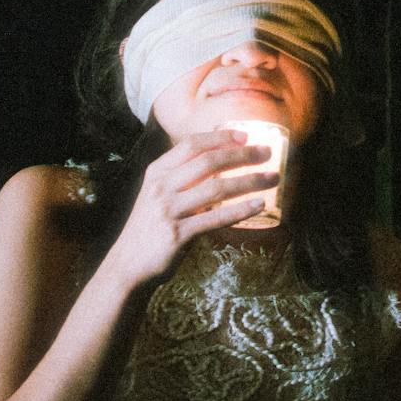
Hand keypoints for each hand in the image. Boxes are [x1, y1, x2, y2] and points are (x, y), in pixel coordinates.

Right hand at [99, 129, 278, 289]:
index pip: (192, 144)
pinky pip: (215, 219)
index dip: (221, 137)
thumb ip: (182, 179)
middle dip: (242, 155)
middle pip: (208, 162)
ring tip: (272, 179)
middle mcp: (161, 187)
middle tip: (267, 153)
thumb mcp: (158, 195)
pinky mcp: (177, 235)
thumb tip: (220, 164)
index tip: (246, 136)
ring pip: (216, 188)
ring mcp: (168, 210)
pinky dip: (240, 211)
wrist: (128, 265)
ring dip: (249, 181)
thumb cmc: (150, 228)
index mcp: (157, 172)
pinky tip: (258, 205)